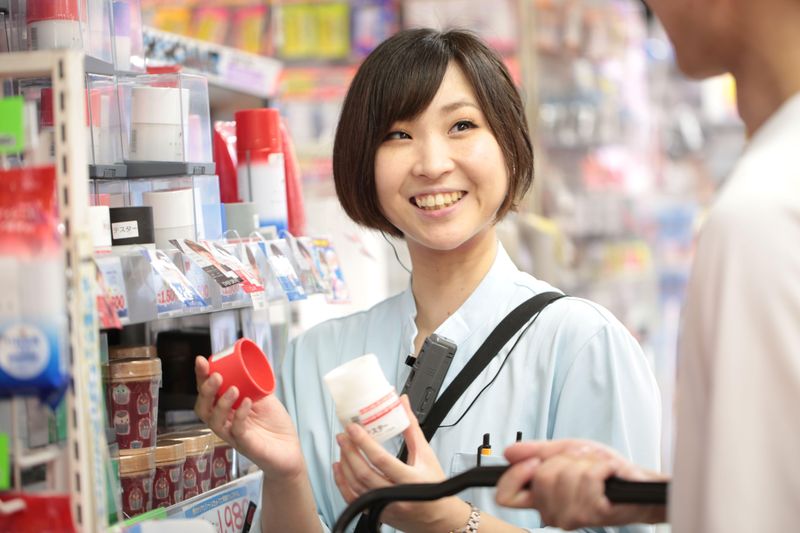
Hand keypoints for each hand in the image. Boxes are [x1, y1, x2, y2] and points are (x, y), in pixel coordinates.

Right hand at [193, 356, 304, 480]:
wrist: (290, 450)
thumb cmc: (274, 425)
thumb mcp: (263, 398)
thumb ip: (253, 384)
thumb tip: (247, 362)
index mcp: (226, 409)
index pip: (207, 393)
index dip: (201, 378)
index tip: (201, 361)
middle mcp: (224, 423)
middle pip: (204, 408)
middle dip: (206, 390)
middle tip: (216, 376)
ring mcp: (233, 435)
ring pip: (215, 422)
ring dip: (221, 403)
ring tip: (233, 389)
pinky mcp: (246, 445)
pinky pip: (237, 431)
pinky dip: (240, 415)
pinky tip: (247, 403)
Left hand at [332, 395, 468, 531]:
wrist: (437, 517)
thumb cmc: (433, 485)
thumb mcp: (426, 454)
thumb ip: (411, 427)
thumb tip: (401, 402)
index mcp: (411, 480)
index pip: (381, 459)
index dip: (364, 442)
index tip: (353, 428)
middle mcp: (396, 496)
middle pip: (364, 473)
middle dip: (350, 451)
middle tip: (343, 434)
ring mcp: (384, 507)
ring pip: (356, 486)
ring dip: (345, 464)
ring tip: (343, 446)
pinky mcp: (375, 512)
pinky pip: (352, 498)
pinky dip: (342, 482)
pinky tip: (339, 467)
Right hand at [496, 439, 665, 528]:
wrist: (636, 483)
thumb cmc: (603, 471)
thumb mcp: (565, 452)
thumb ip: (537, 451)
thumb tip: (509, 452)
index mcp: (540, 498)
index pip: (506, 496)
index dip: (515, 475)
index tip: (533, 462)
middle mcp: (552, 513)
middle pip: (541, 477)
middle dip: (564, 459)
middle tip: (578, 462)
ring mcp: (572, 516)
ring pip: (565, 475)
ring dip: (585, 462)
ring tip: (596, 468)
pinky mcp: (594, 513)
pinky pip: (589, 477)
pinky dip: (602, 465)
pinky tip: (608, 472)